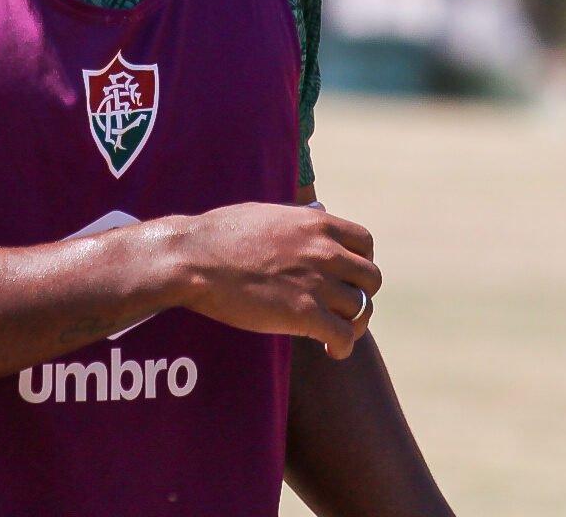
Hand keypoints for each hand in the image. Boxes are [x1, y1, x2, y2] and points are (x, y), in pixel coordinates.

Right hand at [171, 203, 379, 357]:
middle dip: (361, 294)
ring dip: (353, 323)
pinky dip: (342, 347)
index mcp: (316, 223)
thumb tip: (312, 217)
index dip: (360, 261)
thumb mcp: (266, 213)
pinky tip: (330, 351)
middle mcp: (324, 251)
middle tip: (342, 307)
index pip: (365, 242)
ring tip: (337, 333)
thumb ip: (296, 220)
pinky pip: (343, 336)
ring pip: (362, 308)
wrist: (193, 259)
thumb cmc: (219, 235)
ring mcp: (317, 283)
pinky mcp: (304, 314)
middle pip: (371, 278)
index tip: (347, 276)